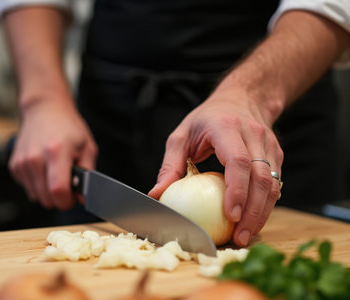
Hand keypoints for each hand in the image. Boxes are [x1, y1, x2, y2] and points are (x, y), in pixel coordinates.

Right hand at [9, 98, 97, 209]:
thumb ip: (87, 174)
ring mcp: (22, 162)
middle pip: (47, 199)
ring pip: (37, 197)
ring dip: (48, 191)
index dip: (68, 200)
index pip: (58, 191)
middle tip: (67, 182)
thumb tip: (84, 198)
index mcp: (56, 152)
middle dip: (59, 198)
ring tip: (55, 171)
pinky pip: (28, 189)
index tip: (73, 195)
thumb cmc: (68, 128)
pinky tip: (44, 169)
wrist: (44, 110)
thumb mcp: (87, 147)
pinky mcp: (14, 166)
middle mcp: (35, 158)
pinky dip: (38, 185)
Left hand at [148, 89, 282, 245]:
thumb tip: (156, 195)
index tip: (230, 215)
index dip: (237, 190)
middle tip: (239, 237)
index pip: (238, 161)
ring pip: (273, 184)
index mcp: (227, 127)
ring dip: (262, 213)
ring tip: (246, 235)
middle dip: (252, 212)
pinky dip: (266, 205)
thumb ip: (170, 165)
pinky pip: (275, 184)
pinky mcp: (276, 155)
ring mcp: (269, 145)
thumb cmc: (206, 119)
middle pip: (261, 178)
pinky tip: (253, 221)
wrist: (242, 98)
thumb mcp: (182, 135)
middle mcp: (253, 135)